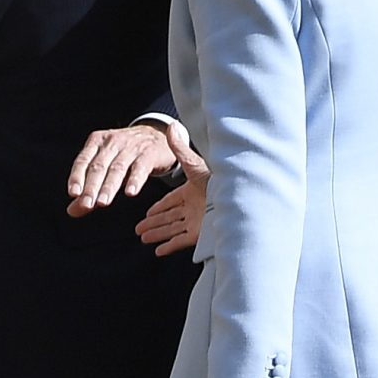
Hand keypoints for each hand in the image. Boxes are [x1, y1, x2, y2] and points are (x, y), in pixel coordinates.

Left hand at [67, 122, 177, 215]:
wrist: (157, 136)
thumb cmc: (125, 155)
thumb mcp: (105, 167)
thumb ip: (89, 189)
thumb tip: (72, 211)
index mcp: (96, 142)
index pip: (82, 160)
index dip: (77, 177)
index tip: (73, 193)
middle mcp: (112, 142)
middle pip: (99, 166)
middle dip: (91, 187)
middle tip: (86, 204)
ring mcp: (131, 147)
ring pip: (117, 168)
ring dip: (109, 186)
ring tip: (102, 202)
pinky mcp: (149, 153)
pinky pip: (140, 168)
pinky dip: (135, 180)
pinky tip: (130, 193)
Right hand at [136, 121, 207, 255]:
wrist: (239, 200)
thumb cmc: (219, 180)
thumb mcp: (195, 164)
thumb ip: (180, 148)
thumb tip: (171, 126)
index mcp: (192, 190)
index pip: (171, 200)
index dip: (159, 206)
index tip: (147, 212)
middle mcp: (194, 207)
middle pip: (169, 217)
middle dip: (153, 222)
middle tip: (138, 229)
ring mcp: (197, 221)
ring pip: (171, 229)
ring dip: (157, 234)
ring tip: (143, 238)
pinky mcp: (201, 234)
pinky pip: (180, 241)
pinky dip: (169, 246)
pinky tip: (158, 251)